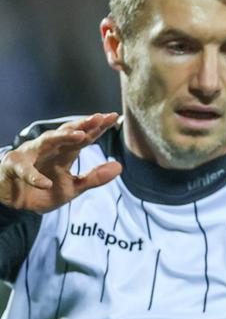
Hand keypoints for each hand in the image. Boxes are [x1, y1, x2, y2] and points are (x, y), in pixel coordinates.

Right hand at [0, 113, 121, 212]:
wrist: (13, 201)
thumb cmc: (43, 190)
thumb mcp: (73, 187)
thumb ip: (94, 177)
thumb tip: (120, 166)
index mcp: (64, 153)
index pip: (83, 137)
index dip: (98, 127)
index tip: (114, 117)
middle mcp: (48, 149)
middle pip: (67, 133)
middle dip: (83, 124)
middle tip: (99, 117)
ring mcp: (29, 156)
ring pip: (46, 142)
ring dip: (62, 137)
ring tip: (81, 136)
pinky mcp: (13, 167)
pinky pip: (24, 170)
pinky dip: (34, 177)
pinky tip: (45, 183)